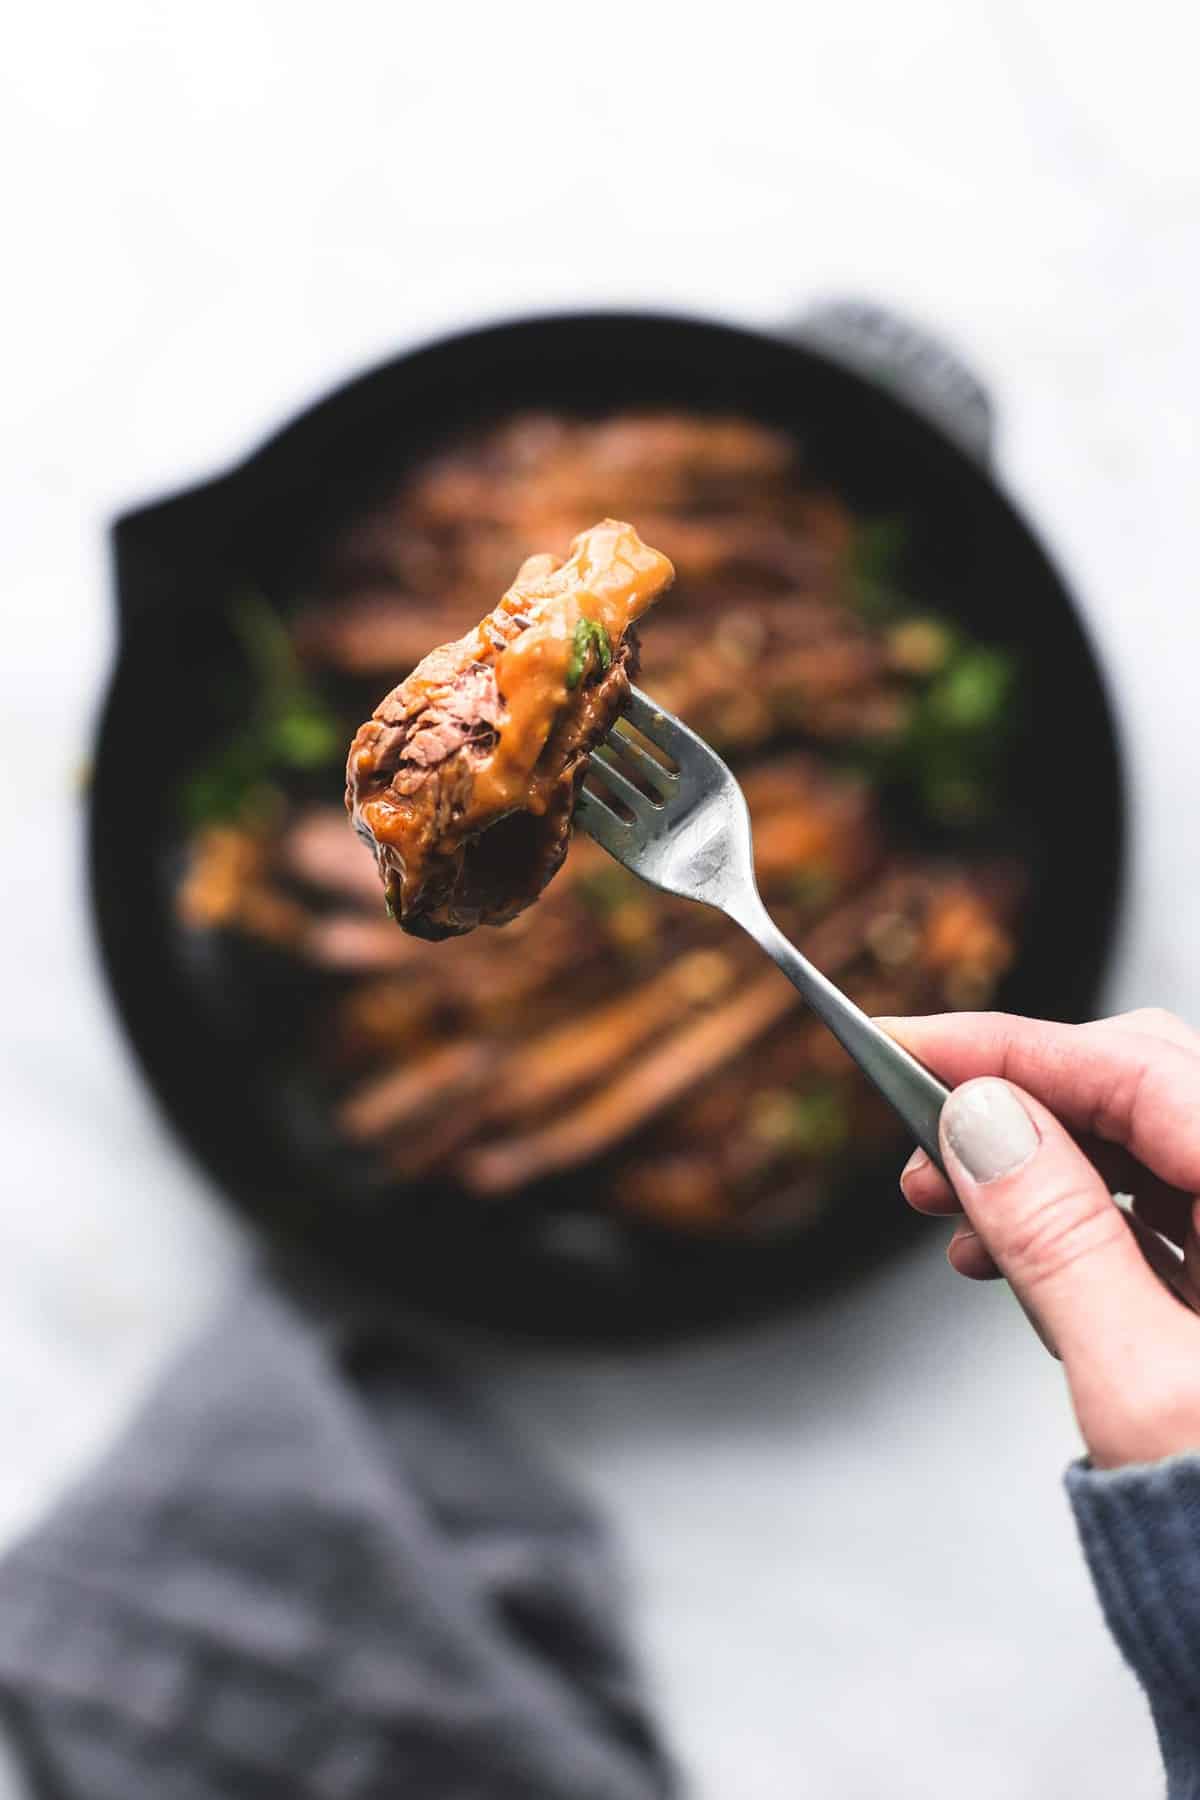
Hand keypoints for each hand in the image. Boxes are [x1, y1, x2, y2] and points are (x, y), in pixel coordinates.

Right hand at [882, 1009, 1199, 1470]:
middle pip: (1140, 1089)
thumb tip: (982, 1121)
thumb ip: (1056, 1239)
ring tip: (945, 1209)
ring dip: (1033, 1160)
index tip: (904, 1042)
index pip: (1133, 1069)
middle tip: (916, 1140)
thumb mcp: (1145, 1387)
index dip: (1007, 1047)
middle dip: (1018, 1101)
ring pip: (1139, 1145)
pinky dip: (1069, 1215)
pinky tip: (1001, 1250)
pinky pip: (1151, 1209)